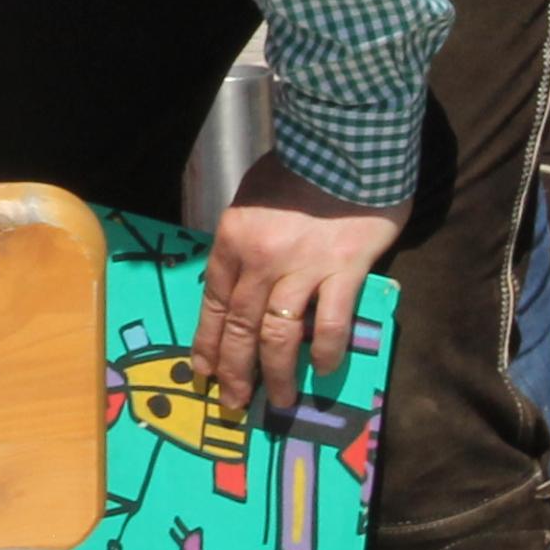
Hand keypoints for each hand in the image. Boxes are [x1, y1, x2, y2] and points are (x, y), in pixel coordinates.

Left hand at [193, 154, 402, 411]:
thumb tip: (238, 288)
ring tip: (278, 403)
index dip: (207, 343)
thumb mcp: (250, 204)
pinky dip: (324, 350)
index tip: (203, 373)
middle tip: (233, 404)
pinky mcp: (344, 271)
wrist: (346, 145)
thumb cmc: (297, 170)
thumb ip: (242, 246)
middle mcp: (260, 259)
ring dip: (276, 374)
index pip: (213, 304)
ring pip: (278, 334)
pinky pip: (329, 322)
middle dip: (234, 370)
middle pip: (240, 326)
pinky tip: (321, 371)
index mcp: (232, 241)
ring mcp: (303, 267)